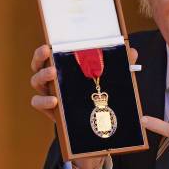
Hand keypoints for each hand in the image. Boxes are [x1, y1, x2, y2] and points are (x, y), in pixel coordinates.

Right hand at [30, 43, 137, 168]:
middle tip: (48, 53)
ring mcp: (48, 93)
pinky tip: (54, 100)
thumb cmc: (96, 95)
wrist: (92, 124)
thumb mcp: (108, 79)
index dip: (46, 49)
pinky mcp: (48, 109)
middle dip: (40, 58)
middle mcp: (52, 79)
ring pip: (36, 82)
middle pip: (38, 65)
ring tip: (53, 73)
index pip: (49, 54)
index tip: (49, 44)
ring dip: (42, 76)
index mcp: (63, 68)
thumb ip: (120, 65)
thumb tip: (132, 51)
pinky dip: (43, 100)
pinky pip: (37, 102)